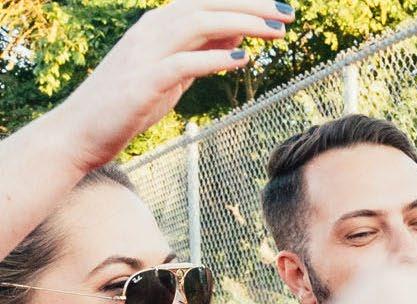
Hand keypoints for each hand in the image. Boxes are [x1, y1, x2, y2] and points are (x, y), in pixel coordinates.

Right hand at [51, 0, 291, 170]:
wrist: (81, 132)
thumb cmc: (131, 102)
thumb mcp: (175, 72)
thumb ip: (202, 51)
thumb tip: (238, 34)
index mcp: (158, 26)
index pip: (206, 3)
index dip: (244, 3)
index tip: (281, 10)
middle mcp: (151, 31)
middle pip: (206, 6)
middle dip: (250, 7)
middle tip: (289, 15)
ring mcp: (144, 54)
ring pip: (196, 24)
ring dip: (240, 25)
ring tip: (276, 33)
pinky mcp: (142, 82)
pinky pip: (182, 63)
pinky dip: (213, 59)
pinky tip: (242, 60)